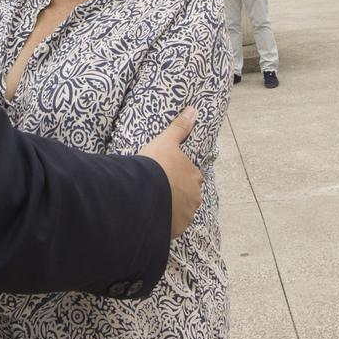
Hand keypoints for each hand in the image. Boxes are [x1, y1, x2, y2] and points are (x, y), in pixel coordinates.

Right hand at [138, 108, 201, 236]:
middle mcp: (195, 196)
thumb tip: (193, 110)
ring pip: (180, 210)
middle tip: (157, 188)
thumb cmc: (155, 164)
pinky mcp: (176, 228)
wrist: (142, 191)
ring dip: (171, 207)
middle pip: (187, 194)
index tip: (164, 174)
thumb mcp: (166, 141)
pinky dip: (165, 222)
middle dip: (176, 192)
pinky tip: (152, 216)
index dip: (177, 174)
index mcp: (195, 175)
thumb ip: (180, 127)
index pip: (190, 175)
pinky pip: (172, 225)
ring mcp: (186, 214)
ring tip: (153, 203)